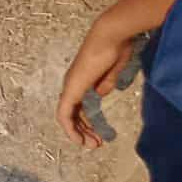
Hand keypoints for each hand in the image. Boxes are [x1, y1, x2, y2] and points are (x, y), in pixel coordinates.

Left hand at [57, 18, 139, 148]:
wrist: (111, 35)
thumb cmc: (116, 48)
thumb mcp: (112, 71)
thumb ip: (105, 84)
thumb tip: (100, 94)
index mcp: (82, 79)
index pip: (79, 105)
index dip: (88, 121)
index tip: (101, 134)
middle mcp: (73, 83)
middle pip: (73, 113)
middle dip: (83, 130)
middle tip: (96, 144)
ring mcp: (71, 86)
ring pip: (67, 116)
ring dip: (77, 132)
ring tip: (91, 145)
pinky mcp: (72, 89)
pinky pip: (64, 114)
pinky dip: (70, 129)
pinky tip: (79, 139)